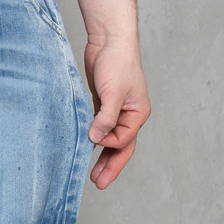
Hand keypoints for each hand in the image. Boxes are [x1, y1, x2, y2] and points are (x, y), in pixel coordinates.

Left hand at [83, 39, 149, 188]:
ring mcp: (116, 110)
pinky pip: (100, 127)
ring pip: (110, 139)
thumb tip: (95, 139)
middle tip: (98, 183)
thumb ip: (106, 118)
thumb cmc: (117, 63)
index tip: (93, 139)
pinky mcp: (103, 103)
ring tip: (93, 175)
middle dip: (110, 166)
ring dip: (102, 156)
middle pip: (121, 147)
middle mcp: (129, 115)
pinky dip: (94, 138)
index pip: (124, 139)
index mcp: (138, 114)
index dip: (107, 143)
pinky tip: (86, 147)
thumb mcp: (113, 93)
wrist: (109, 40)